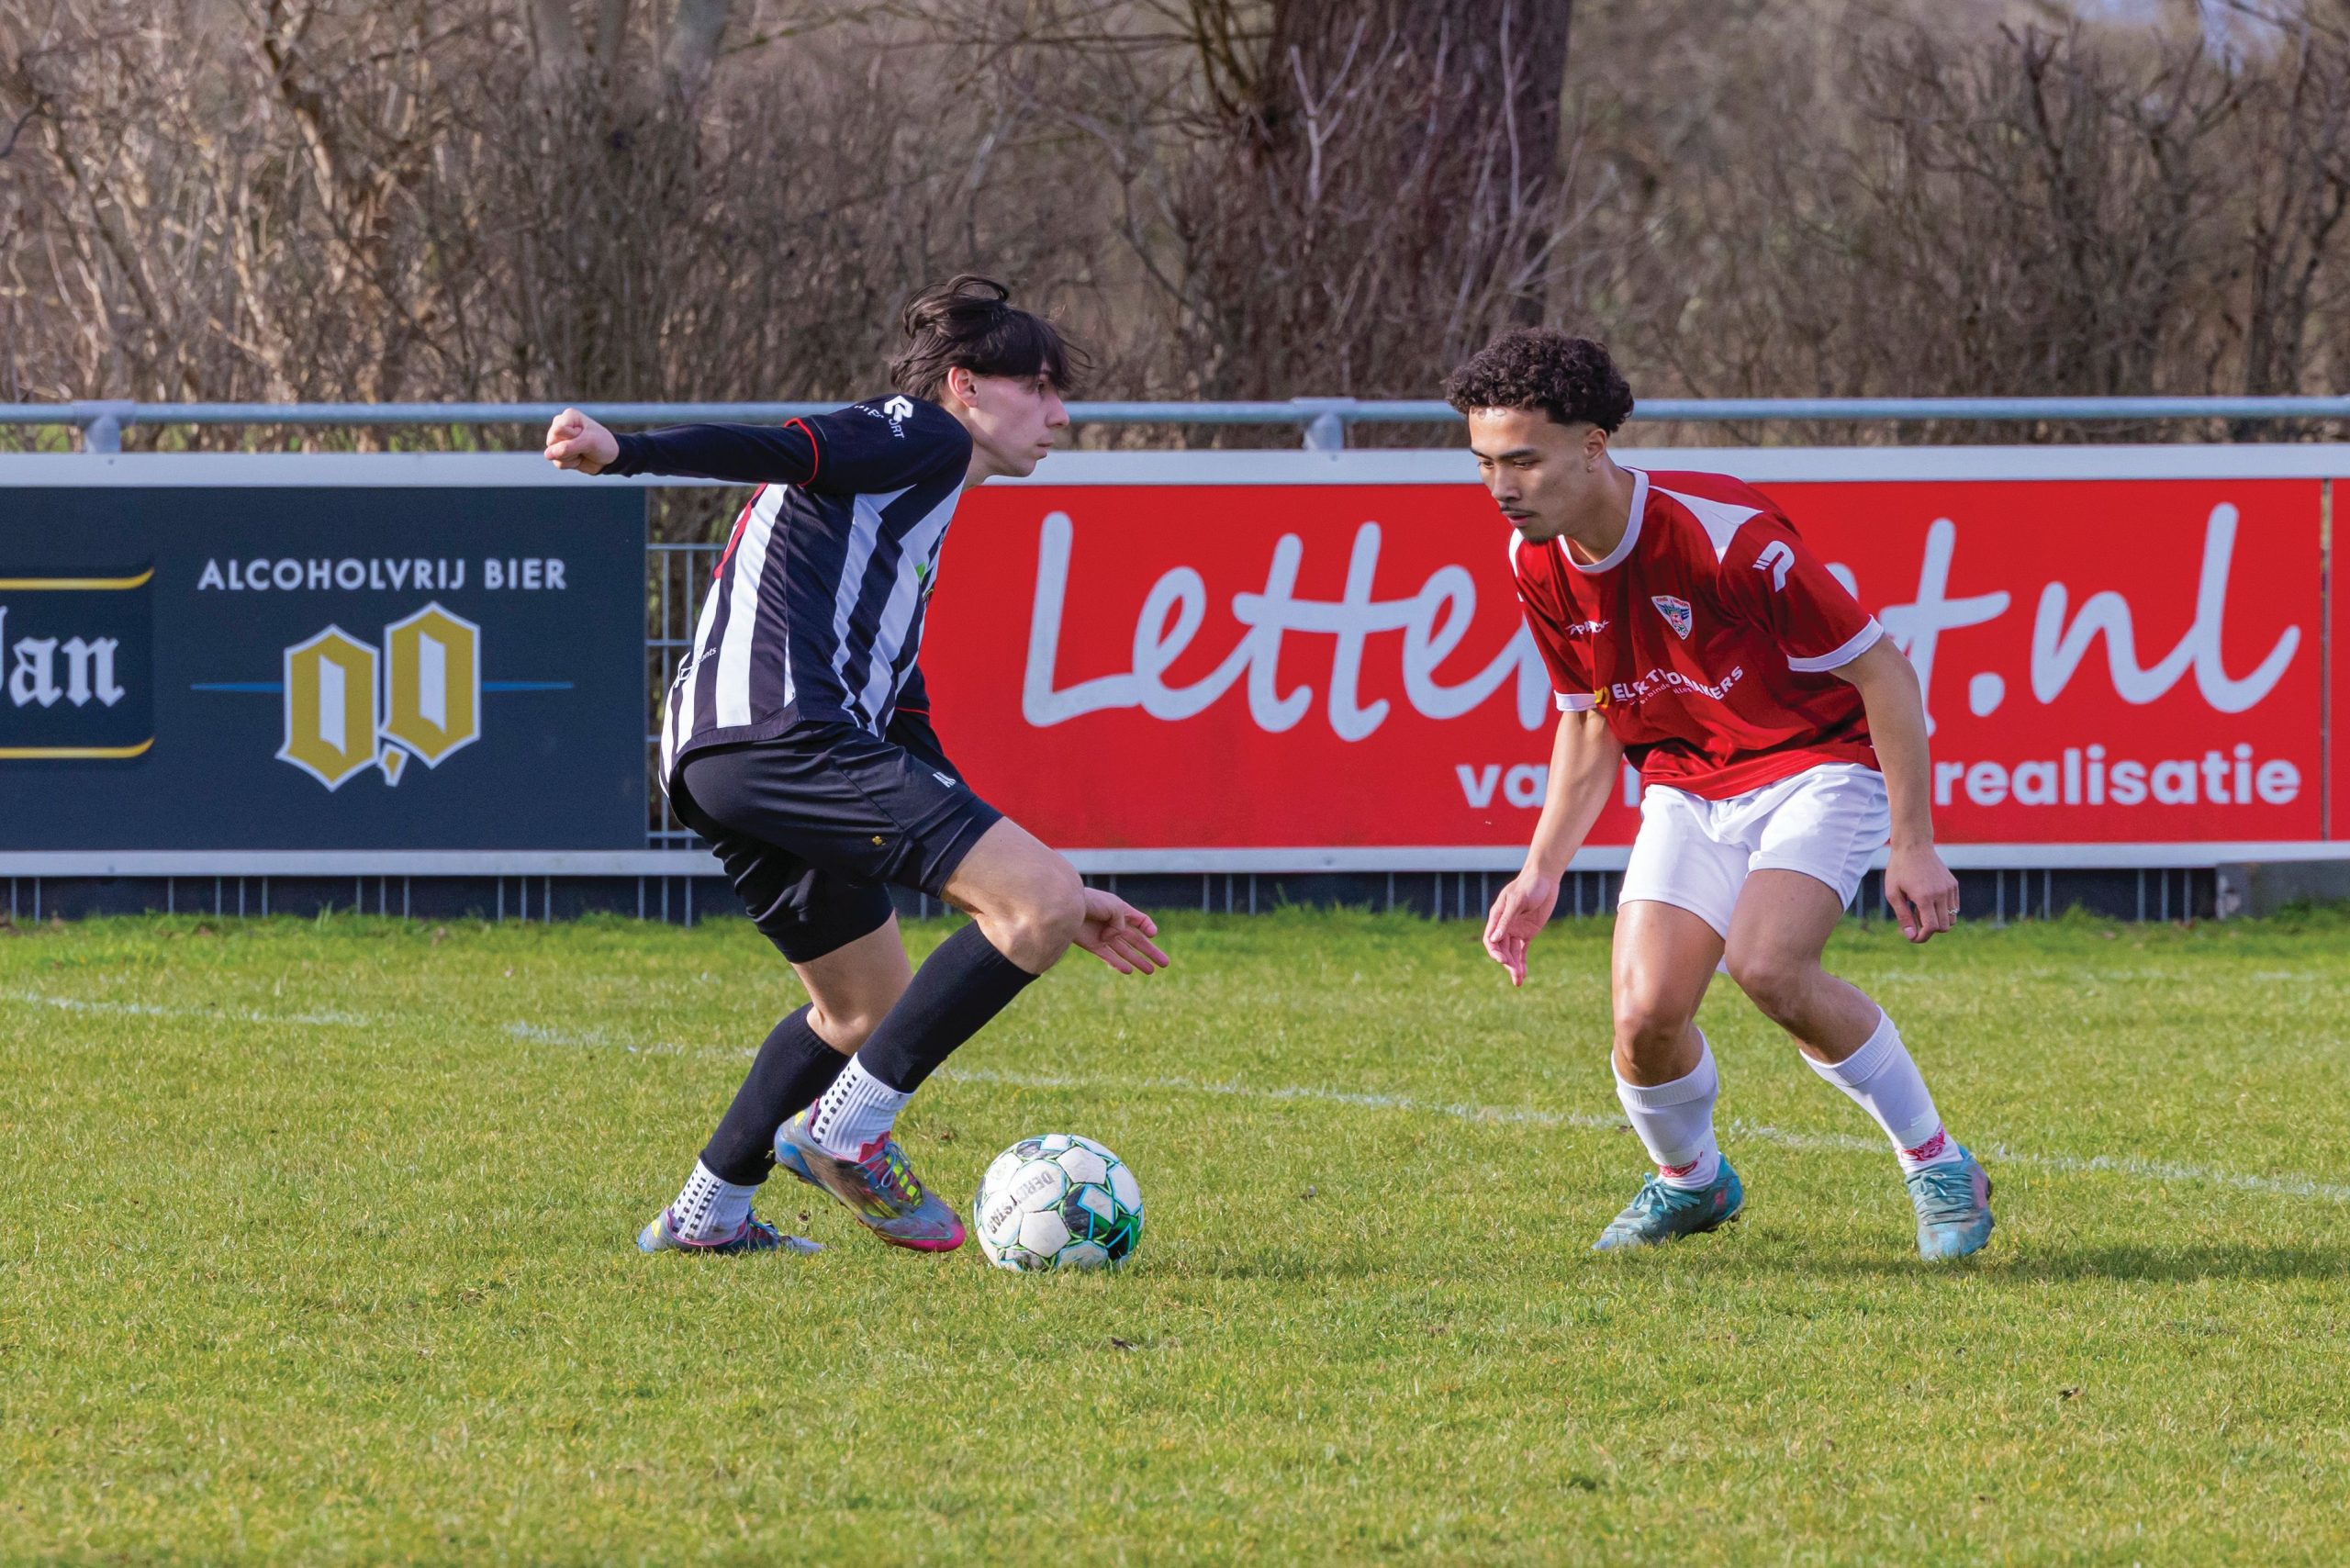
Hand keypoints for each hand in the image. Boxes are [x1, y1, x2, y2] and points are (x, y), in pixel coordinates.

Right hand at [544, 408, 617, 472]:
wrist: (611, 458)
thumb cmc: (603, 444)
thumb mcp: (589, 443)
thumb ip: (567, 447)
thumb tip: (547, 455)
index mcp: (568, 416)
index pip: (558, 430)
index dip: (571, 437)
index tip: (584, 434)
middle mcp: (560, 426)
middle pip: (552, 441)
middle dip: (570, 448)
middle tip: (584, 445)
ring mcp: (558, 440)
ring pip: (552, 453)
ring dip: (570, 457)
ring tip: (582, 451)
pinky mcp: (559, 454)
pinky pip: (558, 463)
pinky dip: (571, 464)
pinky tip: (579, 458)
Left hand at [1074, 888, 1169, 975]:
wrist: (1066, 906)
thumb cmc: (1091, 902)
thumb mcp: (1114, 907)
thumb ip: (1121, 923)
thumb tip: (1114, 938)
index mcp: (1121, 911)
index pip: (1140, 921)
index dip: (1148, 928)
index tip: (1152, 934)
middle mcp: (1114, 924)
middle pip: (1137, 940)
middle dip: (1151, 952)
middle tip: (1165, 963)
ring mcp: (1104, 936)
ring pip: (1125, 951)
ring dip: (1139, 961)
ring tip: (1151, 971)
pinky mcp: (1093, 945)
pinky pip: (1108, 956)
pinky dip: (1118, 964)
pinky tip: (1128, 971)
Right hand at [1483, 869, 1560, 987]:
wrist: (1544, 879)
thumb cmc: (1529, 886)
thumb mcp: (1517, 902)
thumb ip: (1506, 920)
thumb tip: (1494, 939)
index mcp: (1497, 917)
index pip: (1490, 940)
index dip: (1494, 952)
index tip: (1503, 961)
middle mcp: (1505, 926)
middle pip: (1502, 949)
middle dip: (1507, 962)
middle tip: (1515, 973)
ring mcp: (1516, 930)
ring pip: (1512, 953)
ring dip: (1514, 967)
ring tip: (1519, 981)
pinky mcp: (1528, 933)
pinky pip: (1522, 951)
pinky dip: (1522, 962)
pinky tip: (1523, 975)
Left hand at [1883, 842, 1958, 943]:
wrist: (1913, 846)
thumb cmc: (1899, 869)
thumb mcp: (1893, 893)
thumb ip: (1903, 916)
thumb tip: (1911, 936)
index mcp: (1925, 897)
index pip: (1931, 927)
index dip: (1922, 937)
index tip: (1913, 937)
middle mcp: (1941, 894)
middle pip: (1944, 926)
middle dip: (1929, 930)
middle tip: (1914, 918)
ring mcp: (1950, 889)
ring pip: (1952, 919)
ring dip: (1938, 921)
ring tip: (1921, 909)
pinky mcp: (1953, 885)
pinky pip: (1954, 907)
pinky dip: (1944, 911)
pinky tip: (1929, 901)